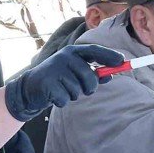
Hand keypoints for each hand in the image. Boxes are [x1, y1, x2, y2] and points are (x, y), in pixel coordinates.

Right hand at [4, 44, 123, 120]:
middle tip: (84, 90)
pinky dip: (62, 101)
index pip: (94, 51)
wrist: (31, 87)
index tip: (122, 61)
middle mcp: (64, 57)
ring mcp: (55, 69)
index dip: (109, 55)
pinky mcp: (48, 83)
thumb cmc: (58, 79)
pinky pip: (66, 99)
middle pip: (89, 76)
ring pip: (78, 90)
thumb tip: (110, 77)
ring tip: (63, 90)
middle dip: (90, 88)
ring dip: (73, 95)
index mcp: (72, 52)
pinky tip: (54, 96)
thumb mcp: (75, 73)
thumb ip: (92, 73)